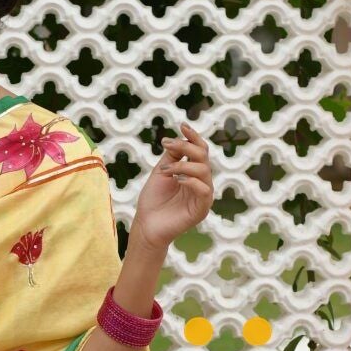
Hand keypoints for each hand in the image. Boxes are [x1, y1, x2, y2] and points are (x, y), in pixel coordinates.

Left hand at [130, 120, 214, 252]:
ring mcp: (202, 196)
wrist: (146, 225)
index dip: (194, 137)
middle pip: (203, 157)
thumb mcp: (161, 171)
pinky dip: (191, 181)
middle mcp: (201, 182)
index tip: (183, 125)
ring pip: (204, 171)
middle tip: (168, 146)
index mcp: (193, 173)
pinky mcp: (201, 210)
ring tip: (166, 169)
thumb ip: (172, 156)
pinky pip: (204, 190)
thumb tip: (179, 138)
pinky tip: (177, 179)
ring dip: (183, 165)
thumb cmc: (153, 200)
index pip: (200, 151)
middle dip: (187, 147)